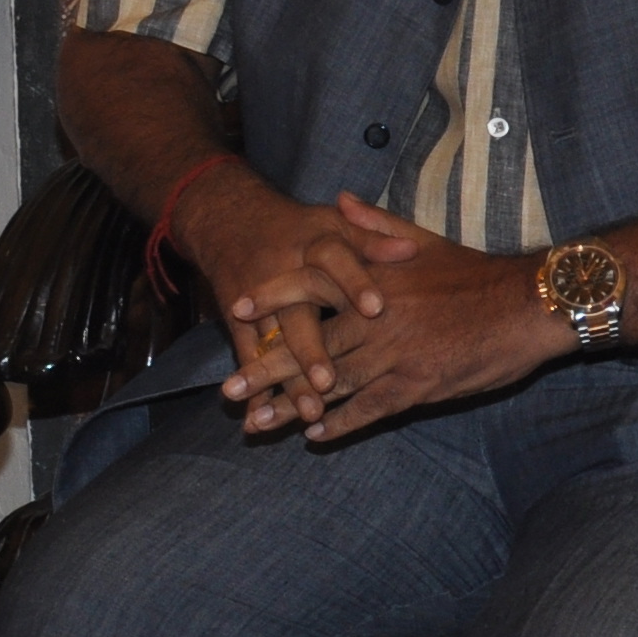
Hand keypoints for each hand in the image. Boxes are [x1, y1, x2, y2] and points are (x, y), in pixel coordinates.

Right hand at [176, 173, 402, 433]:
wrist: (228, 219)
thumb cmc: (300, 228)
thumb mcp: (336, 224)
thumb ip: (373, 236)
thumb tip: (409, 250)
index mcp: (314, 244)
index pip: (335, 261)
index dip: (355, 284)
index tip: (377, 308)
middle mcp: (282, 272)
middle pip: (297, 314)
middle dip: (310, 351)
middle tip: (327, 382)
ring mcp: (258, 301)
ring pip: (273, 345)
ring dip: (286, 380)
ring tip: (306, 413)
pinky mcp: (238, 321)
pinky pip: (248, 358)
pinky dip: (257, 390)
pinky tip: (263, 417)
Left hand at [268, 194, 573, 442]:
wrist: (528, 305)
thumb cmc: (475, 273)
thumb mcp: (423, 240)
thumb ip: (375, 225)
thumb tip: (339, 198)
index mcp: (372, 281)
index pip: (311, 286)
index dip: (274, 298)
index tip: (238, 309)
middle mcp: (376, 319)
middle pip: (309, 346)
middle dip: (265, 369)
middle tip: (228, 389)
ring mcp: (395, 355)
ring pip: (332, 384)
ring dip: (292, 406)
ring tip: (256, 422)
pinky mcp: (419, 385)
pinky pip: (371, 409)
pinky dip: (342, 423)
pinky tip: (315, 435)